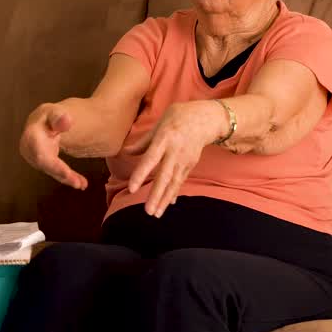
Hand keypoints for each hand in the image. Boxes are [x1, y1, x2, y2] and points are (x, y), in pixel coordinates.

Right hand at [20, 104, 87, 189]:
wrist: (42, 122)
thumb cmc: (49, 116)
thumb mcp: (54, 113)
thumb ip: (59, 117)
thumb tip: (66, 120)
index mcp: (31, 136)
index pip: (40, 154)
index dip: (53, 165)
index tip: (67, 173)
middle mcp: (30, 149)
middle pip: (46, 165)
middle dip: (61, 174)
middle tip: (78, 183)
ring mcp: (35, 158)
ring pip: (52, 171)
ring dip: (67, 179)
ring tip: (82, 184)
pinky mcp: (43, 164)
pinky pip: (56, 172)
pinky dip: (68, 178)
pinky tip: (81, 183)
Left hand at [124, 101, 224, 217]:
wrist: (206, 118)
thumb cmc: (178, 117)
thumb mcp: (159, 124)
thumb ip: (143, 141)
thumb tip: (126, 152)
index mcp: (164, 139)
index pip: (150, 159)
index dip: (141, 174)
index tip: (131, 189)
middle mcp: (175, 152)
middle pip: (165, 176)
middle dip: (156, 195)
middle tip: (148, 212)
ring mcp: (185, 160)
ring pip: (174, 182)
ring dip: (165, 199)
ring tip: (156, 214)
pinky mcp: (190, 164)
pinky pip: (180, 181)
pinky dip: (173, 192)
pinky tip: (166, 204)